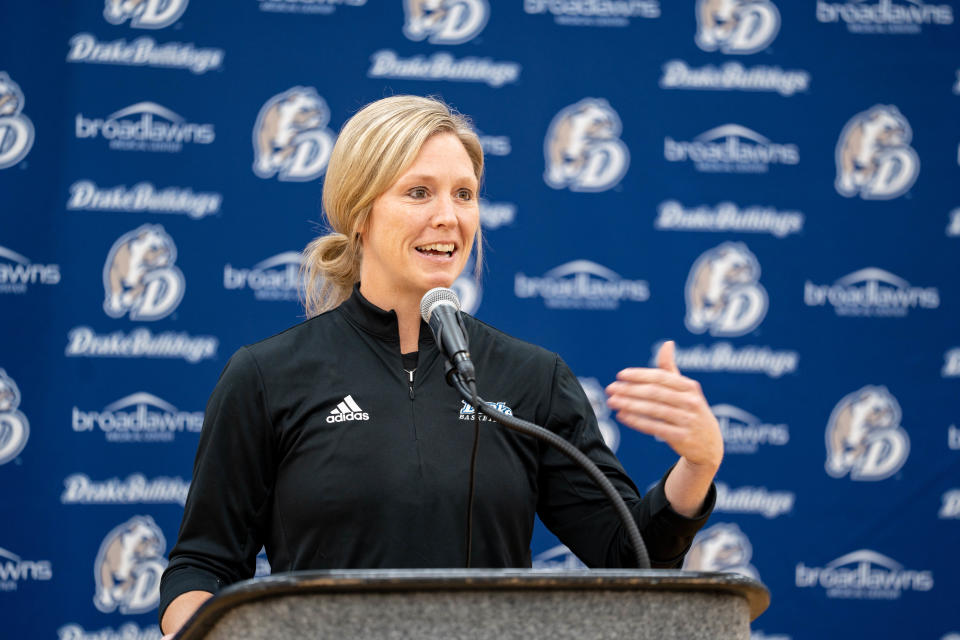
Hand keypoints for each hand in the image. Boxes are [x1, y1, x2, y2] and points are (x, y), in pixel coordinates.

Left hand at [605, 341, 722, 471]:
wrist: (710, 445)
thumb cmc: (692, 412)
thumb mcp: (686, 390)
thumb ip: (671, 369)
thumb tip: (667, 343)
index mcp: (690, 387)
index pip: (661, 377)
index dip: (639, 375)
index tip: (620, 375)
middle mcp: (690, 402)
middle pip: (655, 393)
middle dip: (630, 390)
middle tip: (610, 389)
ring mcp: (687, 420)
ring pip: (653, 410)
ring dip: (629, 405)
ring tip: (612, 402)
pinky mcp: (682, 437)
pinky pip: (655, 427)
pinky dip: (637, 421)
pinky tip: (622, 416)